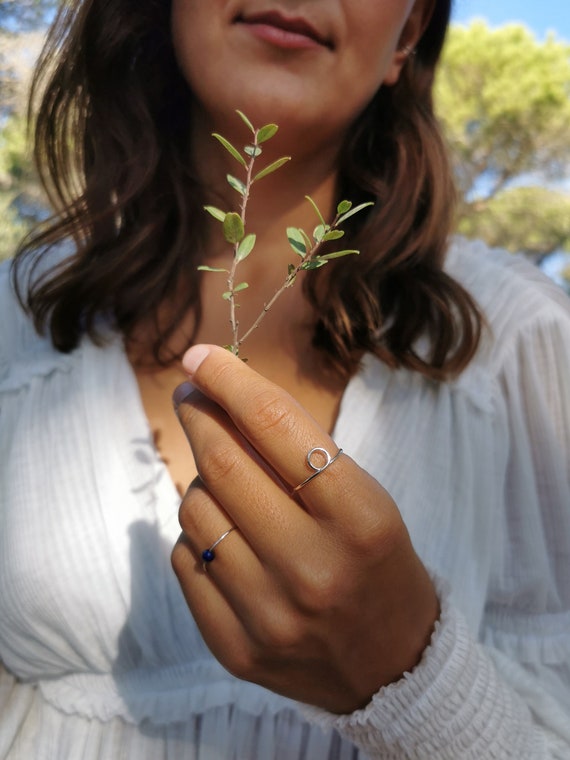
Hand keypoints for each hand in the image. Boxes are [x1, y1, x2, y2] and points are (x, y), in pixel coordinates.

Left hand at [171, 345, 438, 713]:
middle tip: (192, 395)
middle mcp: (314, 568)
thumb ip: (297, 451)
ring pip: (195, 511)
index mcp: (360, 518)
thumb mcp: (363, 497)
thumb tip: (221, 394)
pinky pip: (186, 560)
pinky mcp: (236, 648)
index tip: (202, 355)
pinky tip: (225, 535)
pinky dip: (197, 533)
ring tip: (226, 483)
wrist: (395, 666)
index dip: (232, 381)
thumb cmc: (378, 561)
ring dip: (202, 481)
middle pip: (224, 465)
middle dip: (199, 415)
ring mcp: (270, 615)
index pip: (278, 427)